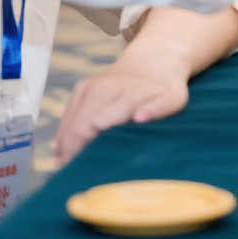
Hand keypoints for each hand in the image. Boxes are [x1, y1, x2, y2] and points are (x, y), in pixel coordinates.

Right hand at [53, 50, 189, 166]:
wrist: (154, 59)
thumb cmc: (166, 87)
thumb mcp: (173, 99)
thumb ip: (158, 109)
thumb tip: (139, 118)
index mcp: (123, 93)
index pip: (93, 127)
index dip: (85, 153)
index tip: (85, 174)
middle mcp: (100, 88)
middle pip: (76, 128)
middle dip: (71, 155)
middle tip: (73, 179)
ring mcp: (87, 87)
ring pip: (67, 123)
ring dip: (64, 148)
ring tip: (67, 171)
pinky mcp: (81, 88)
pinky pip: (67, 116)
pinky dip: (65, 136)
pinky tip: (66, 154)